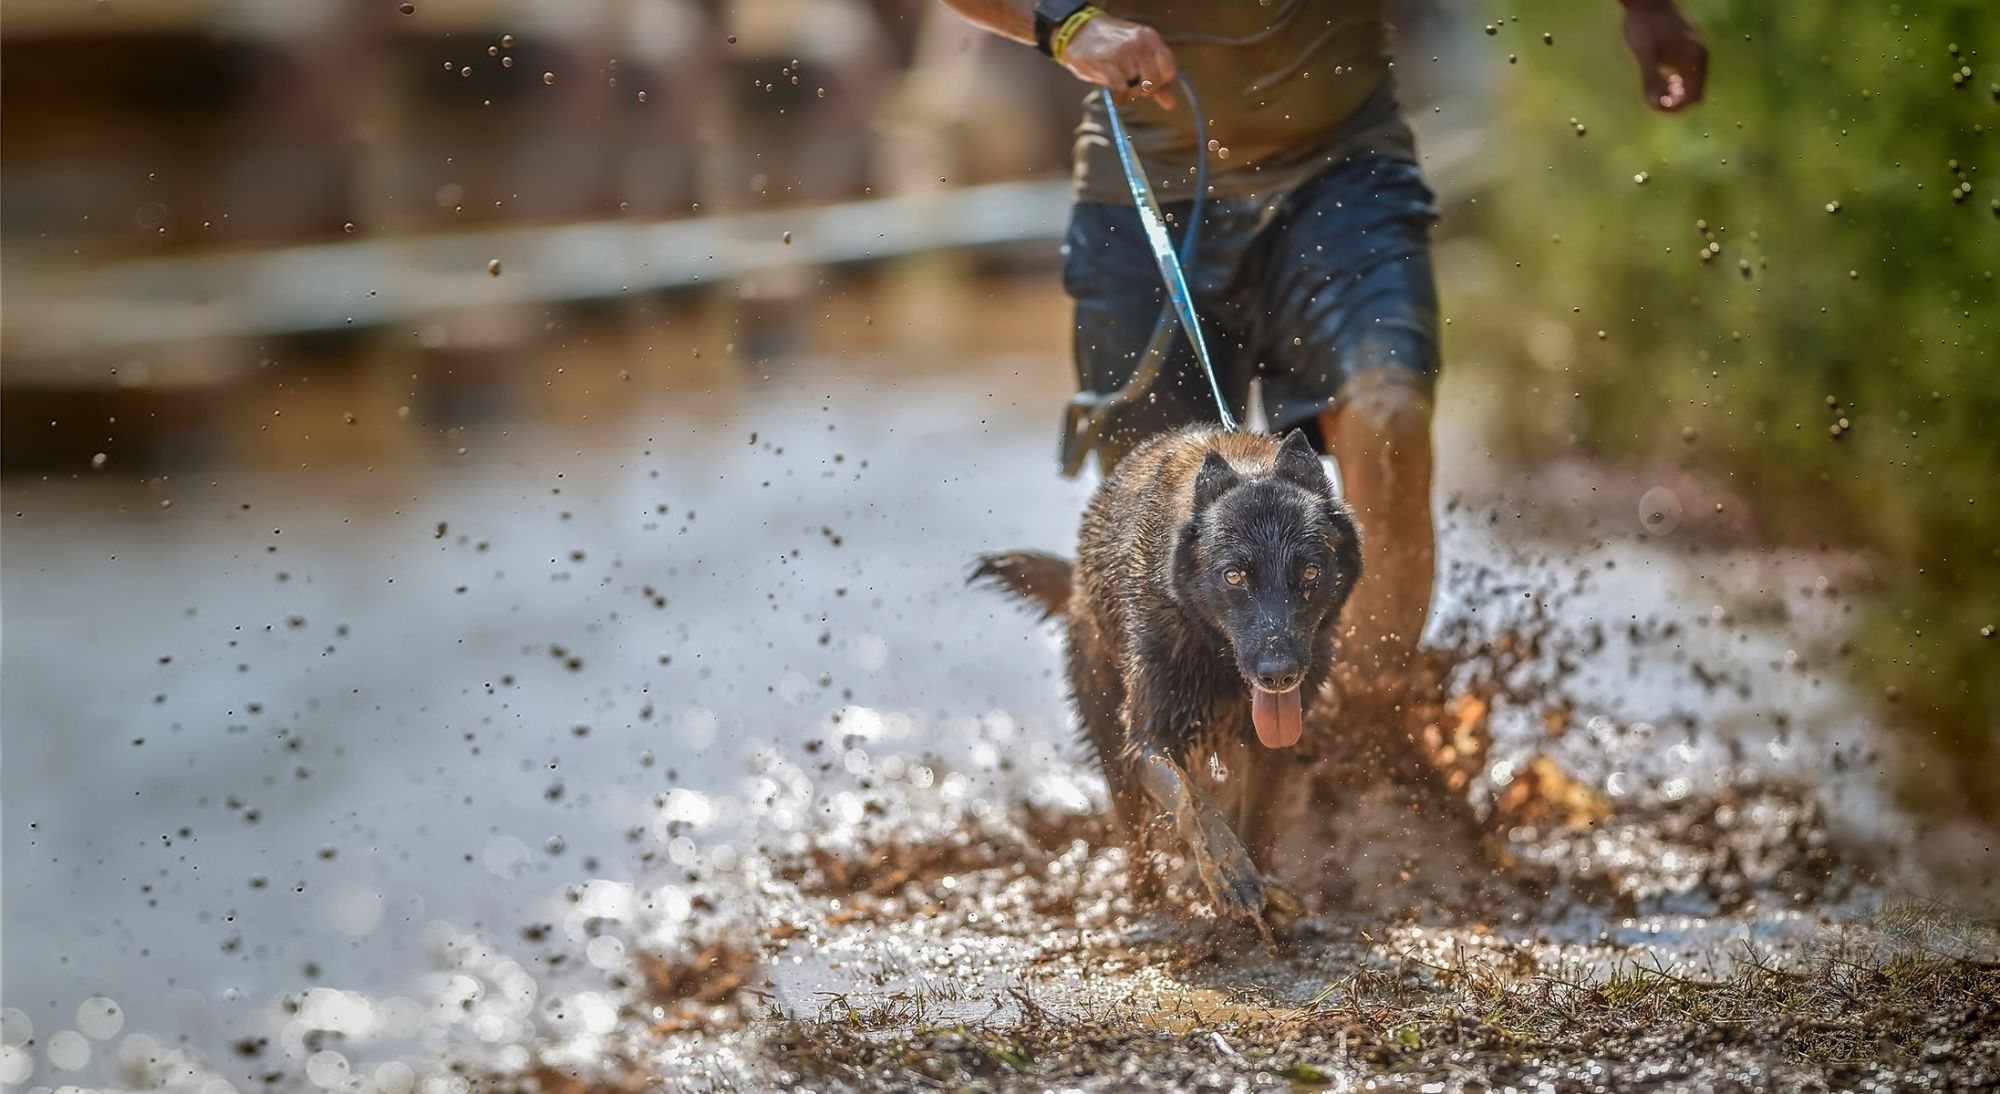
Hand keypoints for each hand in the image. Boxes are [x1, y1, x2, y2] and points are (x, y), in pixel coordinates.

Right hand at [1060, 15, 1176, 108]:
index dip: (1161, 84)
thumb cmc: (1109, 44)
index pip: (1169, 70)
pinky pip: (1121, 89)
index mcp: (1151, 38)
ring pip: (1137, 86)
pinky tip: (1115, 95)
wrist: (1079, 32)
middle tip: (1132, 87)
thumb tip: (1171, 103)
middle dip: (1143, 91)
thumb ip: (1156, 77)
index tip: (1149, 84)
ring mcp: (1123, 52)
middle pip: (1154, 82)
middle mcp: (1139, 43)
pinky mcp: (1106, 63)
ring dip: (1129, 93)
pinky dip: (1119, 97)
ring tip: (1120, 85)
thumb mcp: (1137, 54)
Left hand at [1621, 0, 1706, 111]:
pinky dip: (1677, 81)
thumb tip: (1656, 105)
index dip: (1675, 108)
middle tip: (1654, 99)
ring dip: (1676, 92)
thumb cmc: (1645, 26)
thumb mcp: (1645, 54)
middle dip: (1676, 102)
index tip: (1655, 106)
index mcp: (1695, 60)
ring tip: (1656, 88)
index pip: (1693, 98)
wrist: (1648, 1)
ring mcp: (1697, 51)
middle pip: (1695, 93)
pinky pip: (1689, 72)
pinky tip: (1661, 77)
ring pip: (1692, 83)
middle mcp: (1701, 57)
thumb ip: (1651, 79)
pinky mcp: (1690, 48)